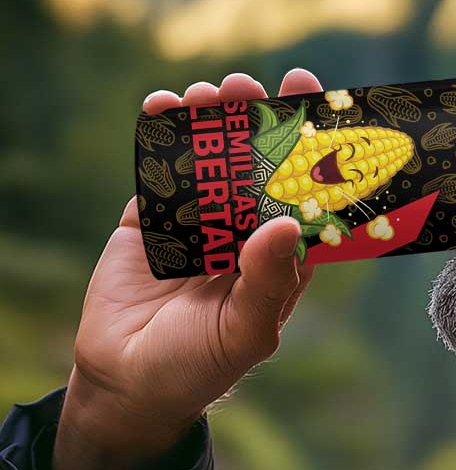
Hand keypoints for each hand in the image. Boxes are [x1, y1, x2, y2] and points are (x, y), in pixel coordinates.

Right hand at [52, 69, 322, 469]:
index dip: (313, 152)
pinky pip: (161, 171)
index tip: (315, 105)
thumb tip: (289, 224)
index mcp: (281, 259)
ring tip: (210, 93)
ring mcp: (199, 224)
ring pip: (211, 160)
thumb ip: (268, 281)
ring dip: (212, 122)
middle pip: (258, 167)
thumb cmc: (199, 366)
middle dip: (258, 123)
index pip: (305, 196)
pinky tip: (164, 106)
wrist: (127, 383)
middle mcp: (245, 234)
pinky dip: (162, 137)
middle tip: (252, 86)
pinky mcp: (152, 220)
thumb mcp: (244, 332)